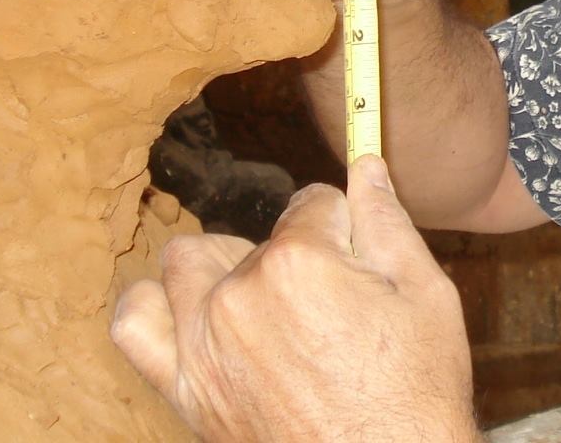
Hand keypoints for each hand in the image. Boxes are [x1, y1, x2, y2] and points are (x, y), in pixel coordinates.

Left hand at [111, 156, 478, 441]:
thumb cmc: (415, 393)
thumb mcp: (425, 295)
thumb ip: (387, 222)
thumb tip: (366, 166)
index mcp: (298, 262)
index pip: (312, 203)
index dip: (344, 226)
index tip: (361, 259)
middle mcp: (238, 294)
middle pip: (258, 237)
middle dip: (293, 254)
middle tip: (330, 301)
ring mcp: (202, 343)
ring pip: (190, 262)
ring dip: (224, 270)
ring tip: (269, 308)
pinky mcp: (184, 388)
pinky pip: (135, 323)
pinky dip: (154, 307)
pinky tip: (193, 315)